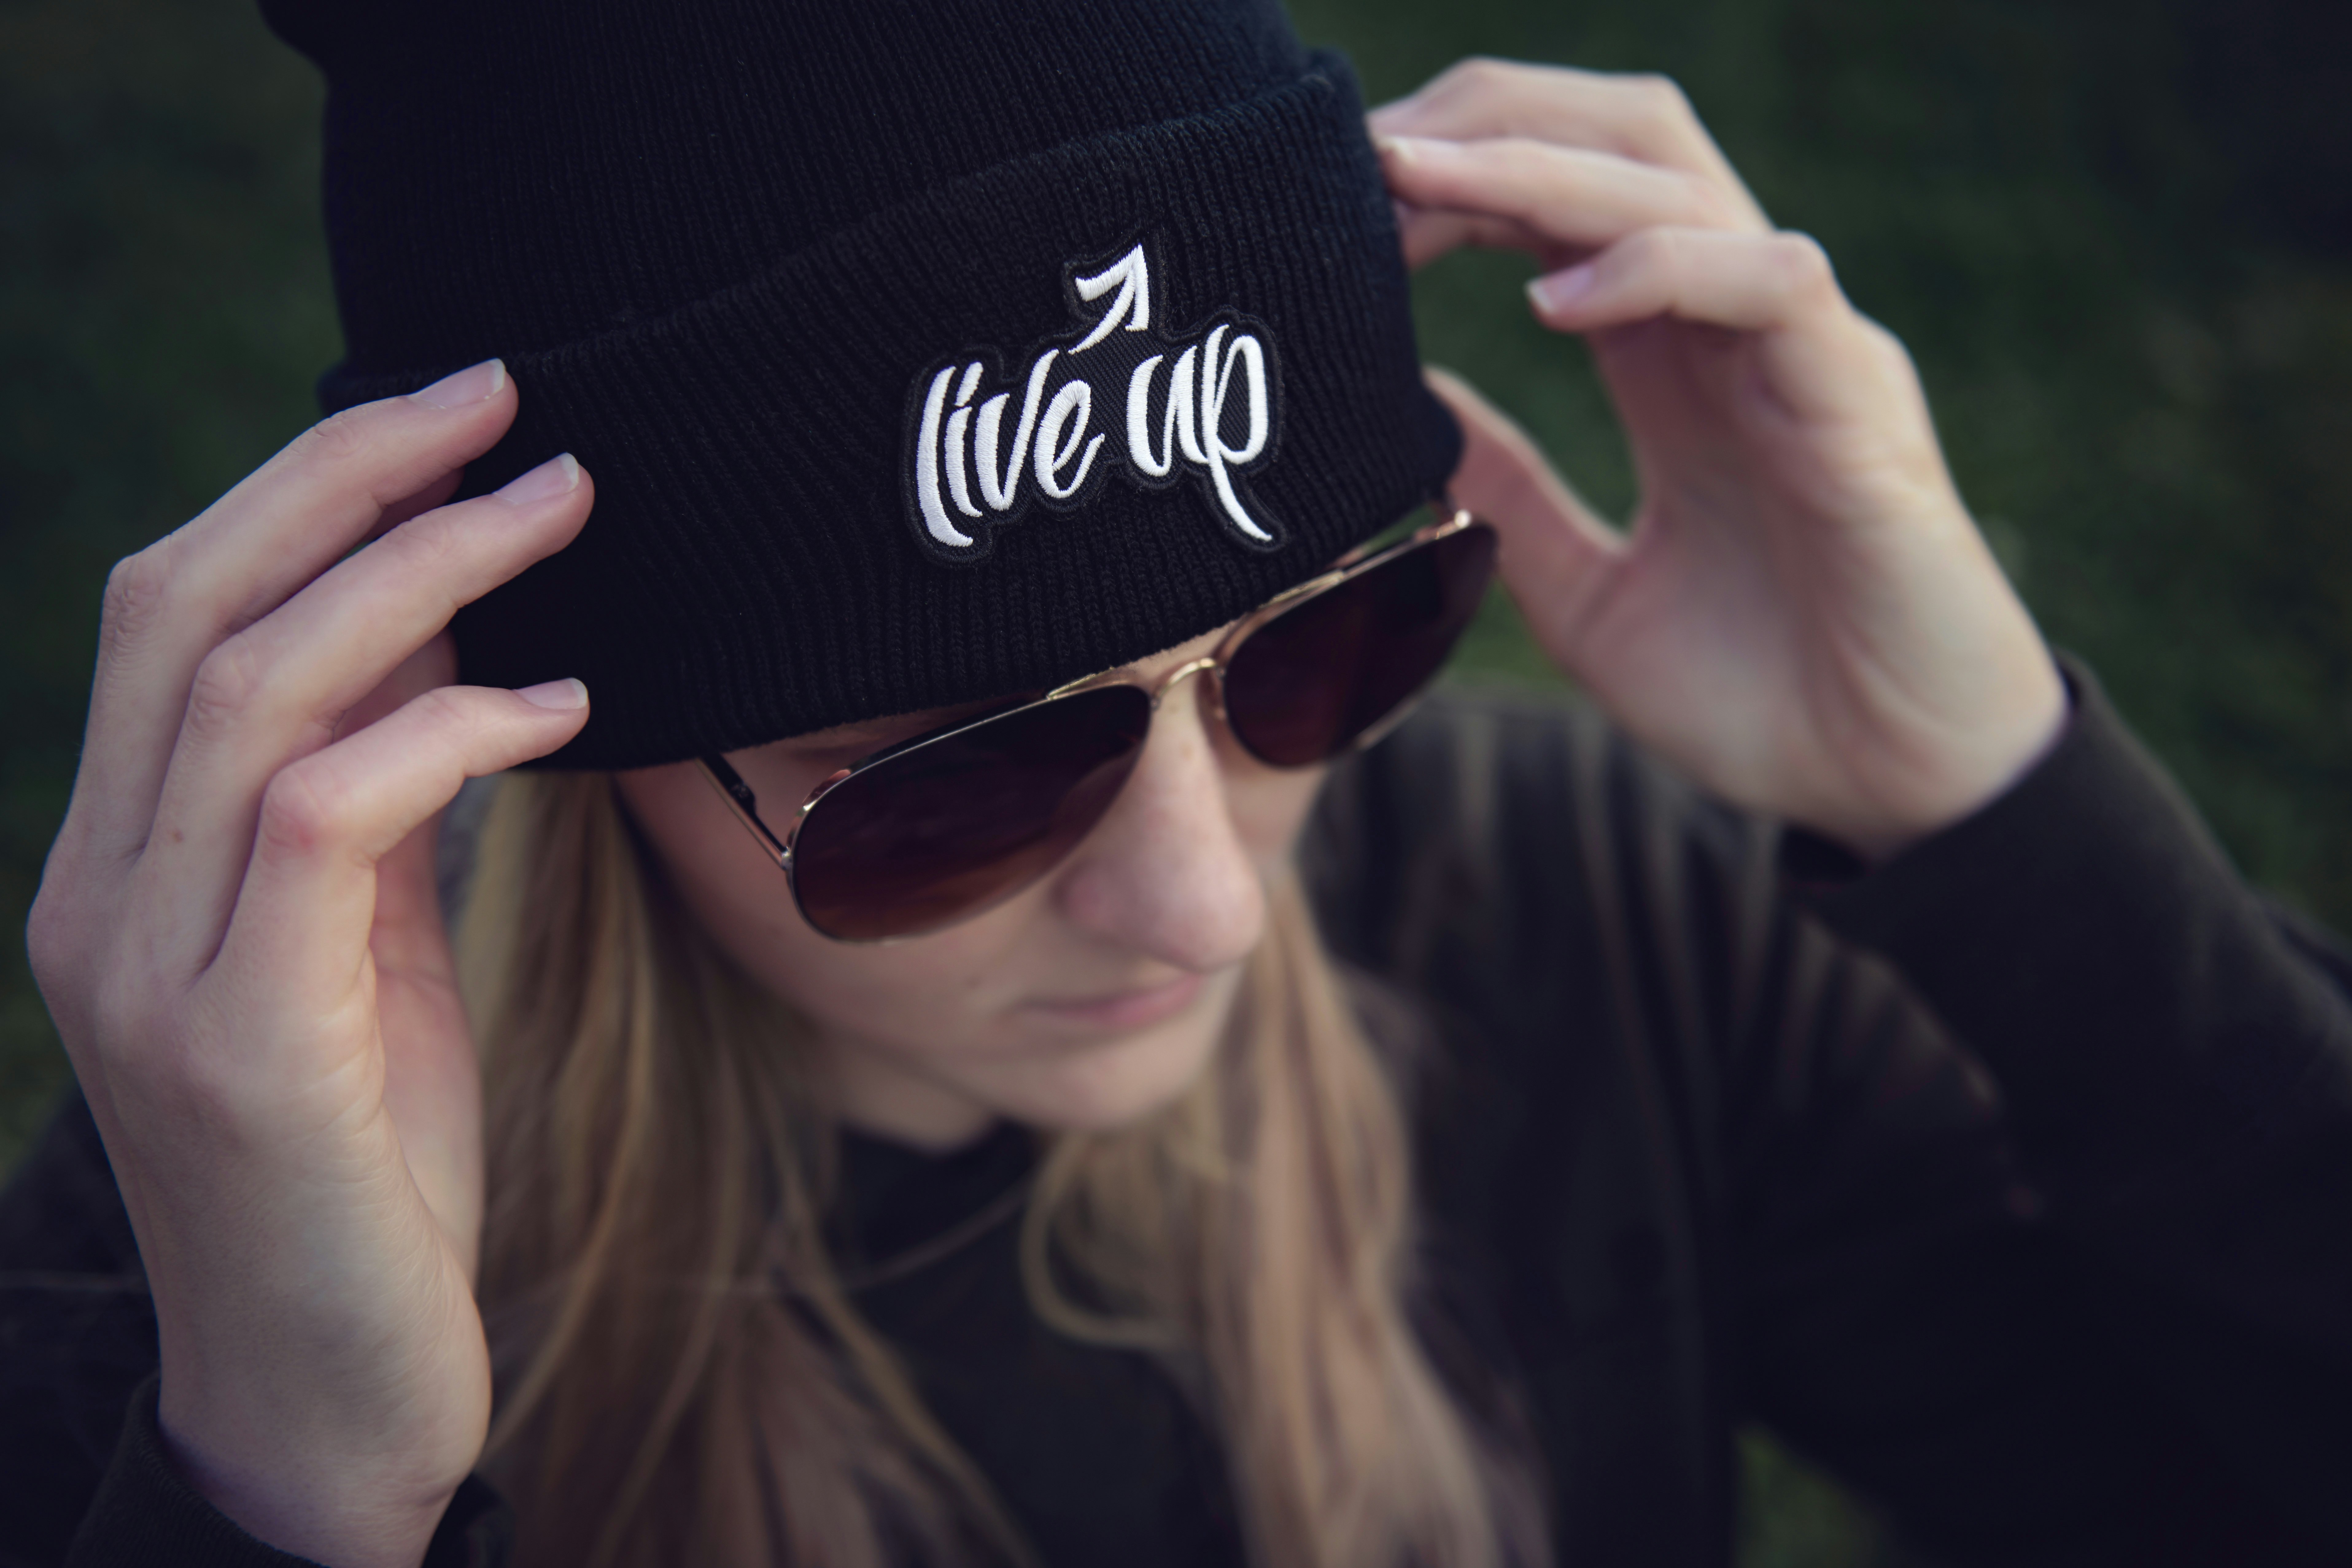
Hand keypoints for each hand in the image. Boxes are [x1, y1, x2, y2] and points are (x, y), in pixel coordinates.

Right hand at [25, 362, 591, 1566]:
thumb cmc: (360, 1162)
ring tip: (554, 504)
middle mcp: (97, 897)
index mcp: (116, 865)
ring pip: (248, 687)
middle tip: (501, 403)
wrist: (327, 1384)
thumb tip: (439, 632)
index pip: (168, 610)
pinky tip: (558, 707)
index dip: (300, 489)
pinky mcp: (239, 1046)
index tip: (446, 418)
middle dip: (343, 481)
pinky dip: (448, 735)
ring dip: (418, 574)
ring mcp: (152, 973)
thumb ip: (366, 805)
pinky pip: (324, 820)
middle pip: (183, 606)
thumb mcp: (359, 949)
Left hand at [1373, 60, 2065, 856]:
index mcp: (1667, 360)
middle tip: (1360, 151)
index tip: (1342, 205)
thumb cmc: (1759, 699)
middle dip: (1486, 121)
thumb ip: (1505, 498)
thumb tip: (1408, 417)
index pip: (1556, 206)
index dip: (1452, 181)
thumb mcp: (1583, 598)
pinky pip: (1767, 279)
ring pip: (1677, 181)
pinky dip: (1658, 266)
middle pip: (1617, 140)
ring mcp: (1803, 350)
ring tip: (1415, 178)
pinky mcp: (1861, 400)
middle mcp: (1732, 326)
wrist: (1894, 789)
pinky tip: (1552, 301)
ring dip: (1538, 164)